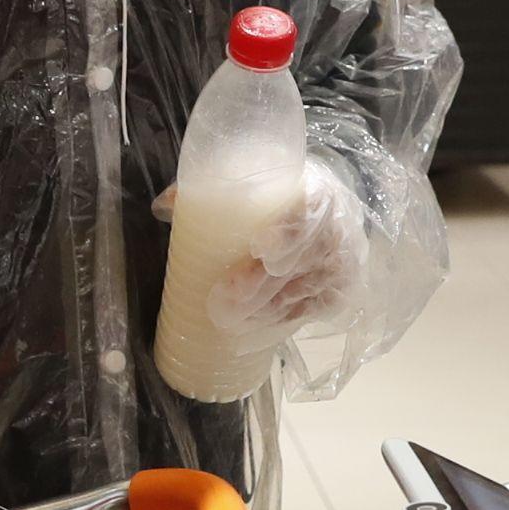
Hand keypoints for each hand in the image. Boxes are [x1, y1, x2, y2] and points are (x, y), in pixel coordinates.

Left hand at [155, 161, 366, 339]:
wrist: (326, 212)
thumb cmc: (281, 199)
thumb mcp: (252, 186)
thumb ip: (208, 191)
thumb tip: (164, 206)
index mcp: (316, 189)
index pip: (312, 206)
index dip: (291, 229)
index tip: (260, 248)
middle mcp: (338, 223)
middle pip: (309, 254)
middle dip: (268, 279)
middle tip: (230, 293)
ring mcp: (344, 258)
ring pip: (313, 285)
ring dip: (274, 305)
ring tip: (236, 317)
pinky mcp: (344, 285)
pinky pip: (322, 305)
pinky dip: (291, 316)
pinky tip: (263, 323)